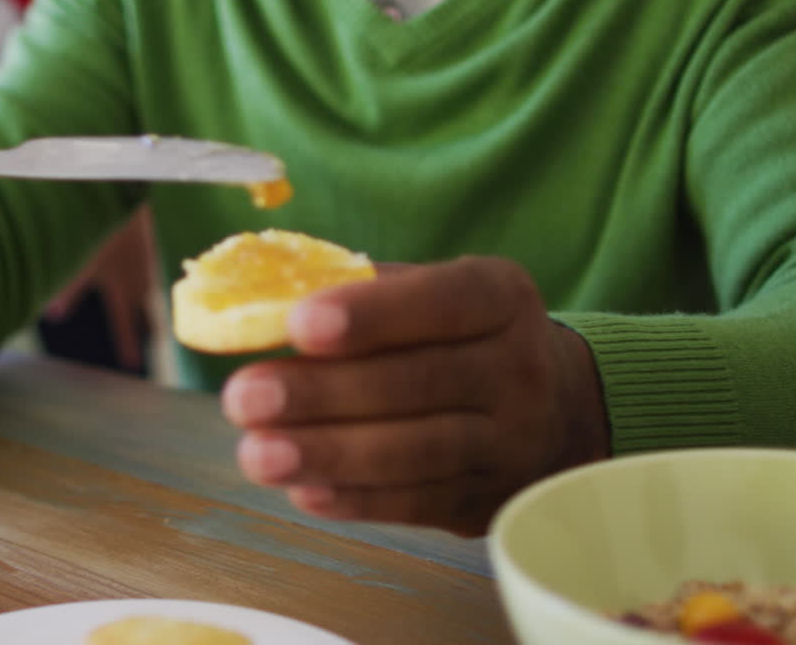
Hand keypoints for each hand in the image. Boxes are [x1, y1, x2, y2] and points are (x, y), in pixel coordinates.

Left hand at [44, 206, 154, 370]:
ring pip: (148, 288)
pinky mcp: (145, 240)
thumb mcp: (80, 261)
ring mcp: (145, 258)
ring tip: (145, 309)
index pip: (125, 325)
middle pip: (146, 309)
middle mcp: (139, 277)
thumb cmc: (102, 228)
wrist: (126, 190)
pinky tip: (139, 270)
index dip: (127, 345)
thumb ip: (69, 290)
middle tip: (149, 339)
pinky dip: (143, 276)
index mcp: (123, 289)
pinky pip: (146, 267)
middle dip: (145, 326)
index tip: (132, 365)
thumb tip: (54, 315)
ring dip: (145, 301)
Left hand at [221, 257, 608, 536]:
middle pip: (420, 382)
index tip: (299, 324)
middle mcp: (519, 367)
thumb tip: (256, 310)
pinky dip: (357, 499)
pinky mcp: (487, 499)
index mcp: (501, 296)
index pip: (444, 301)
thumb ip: (357, 293)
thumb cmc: (453, 336)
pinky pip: (418, 503)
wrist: (550, 409)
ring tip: (257, 453)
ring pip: (418, 452)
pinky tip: (304, 490)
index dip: (373, 315)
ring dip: (330, 455)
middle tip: (245, 399)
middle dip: (325, 393)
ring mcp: (510, 441)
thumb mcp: (427, 292)